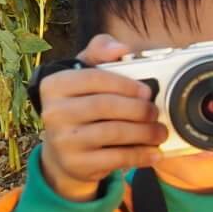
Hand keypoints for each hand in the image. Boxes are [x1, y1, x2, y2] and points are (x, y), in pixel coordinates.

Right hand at [36, 35, 165, 201]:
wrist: (62, 154)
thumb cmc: (80, 106)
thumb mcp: (83, 75)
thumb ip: (99, 52)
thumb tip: (121, 47)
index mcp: (55, 85)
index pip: (95, 77)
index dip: (126, 84)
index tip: (147, 91)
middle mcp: (53, 113)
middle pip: (106, 105)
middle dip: (139, 109)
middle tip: (155, 112)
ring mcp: (63, 141)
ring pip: (114, 132)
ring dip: (145, 132)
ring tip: (159, 132)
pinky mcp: (76, 164)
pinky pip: (116, 157)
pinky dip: (140, 154)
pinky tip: (154, 152)